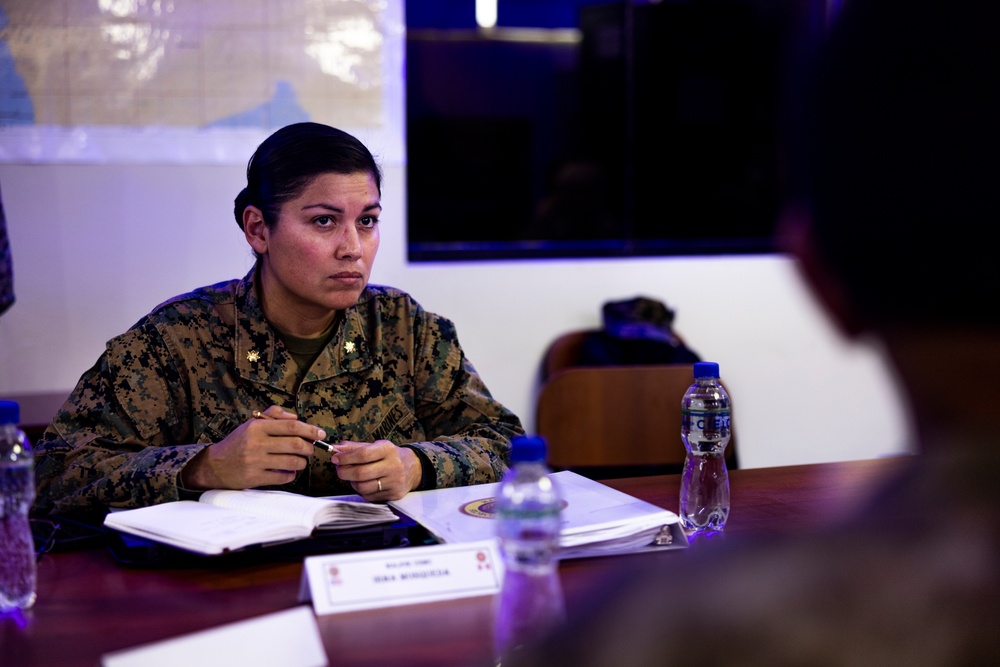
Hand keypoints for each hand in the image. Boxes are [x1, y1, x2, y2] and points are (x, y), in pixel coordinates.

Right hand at [181, 406, 327, 489]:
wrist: (215, 465)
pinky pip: (283, 477)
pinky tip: (288, 471)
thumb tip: (295, 417)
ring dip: (302, 462)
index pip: (291, 427)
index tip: (320, 434)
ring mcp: (256, 462)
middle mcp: (257, 443)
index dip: (310, 430)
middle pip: (296, 444)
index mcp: (257, 427)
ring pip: (293, 462)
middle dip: (309, 448)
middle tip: (310, 449)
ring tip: (300, 460)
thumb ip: (273, 415)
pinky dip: (291, 474)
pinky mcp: (255, 478)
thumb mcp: (252, 423)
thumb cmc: (238, 442)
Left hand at [332, 439, 422, 500]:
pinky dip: (362, 491)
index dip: (346, 458)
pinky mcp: (393, 494)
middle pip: (361, 473)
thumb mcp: (375, 446)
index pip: (363, 454)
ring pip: (363, 487)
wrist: (412, 468)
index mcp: (388, 450)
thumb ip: (354, 447)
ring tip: (353, 477)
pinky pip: (369, 496)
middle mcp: (393, 466)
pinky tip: (364, 483)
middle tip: (339, 469)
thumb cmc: (389, 456)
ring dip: (352, 482)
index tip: (335, 458)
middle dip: (344, 472)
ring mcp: (394, 482)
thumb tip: (335, 448)